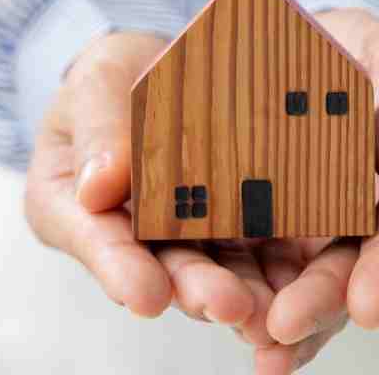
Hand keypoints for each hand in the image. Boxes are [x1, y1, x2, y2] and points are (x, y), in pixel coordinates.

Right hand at [25, 31, 258, 323]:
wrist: (167, 69)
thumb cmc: (117, 74)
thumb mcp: (97, 78)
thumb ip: (96, 124)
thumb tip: (98, 186)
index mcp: (74, 204)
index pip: (96, 239)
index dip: (121, 269)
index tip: (147, 295)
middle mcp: (131, 232)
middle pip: (162, 267)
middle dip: (196, 288)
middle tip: (227, 304)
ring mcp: (188, 234)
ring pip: (216, 268)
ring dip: (243, 291)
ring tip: (271, 309)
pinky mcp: (238, 225)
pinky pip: (261, 249)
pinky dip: (280, 267)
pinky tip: (305, 279)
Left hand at [247, 9, 378, 371]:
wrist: (317, 53)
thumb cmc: (366, 49)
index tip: (368, 302)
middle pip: (366, 265)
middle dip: (329, 300)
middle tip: (287, 324)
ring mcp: (350, 235)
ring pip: (327, 287)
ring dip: (297, 323)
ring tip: (262, 350)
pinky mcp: (303, 243)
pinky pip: (288, 282)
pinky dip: (269, 311)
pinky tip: (253, 345)